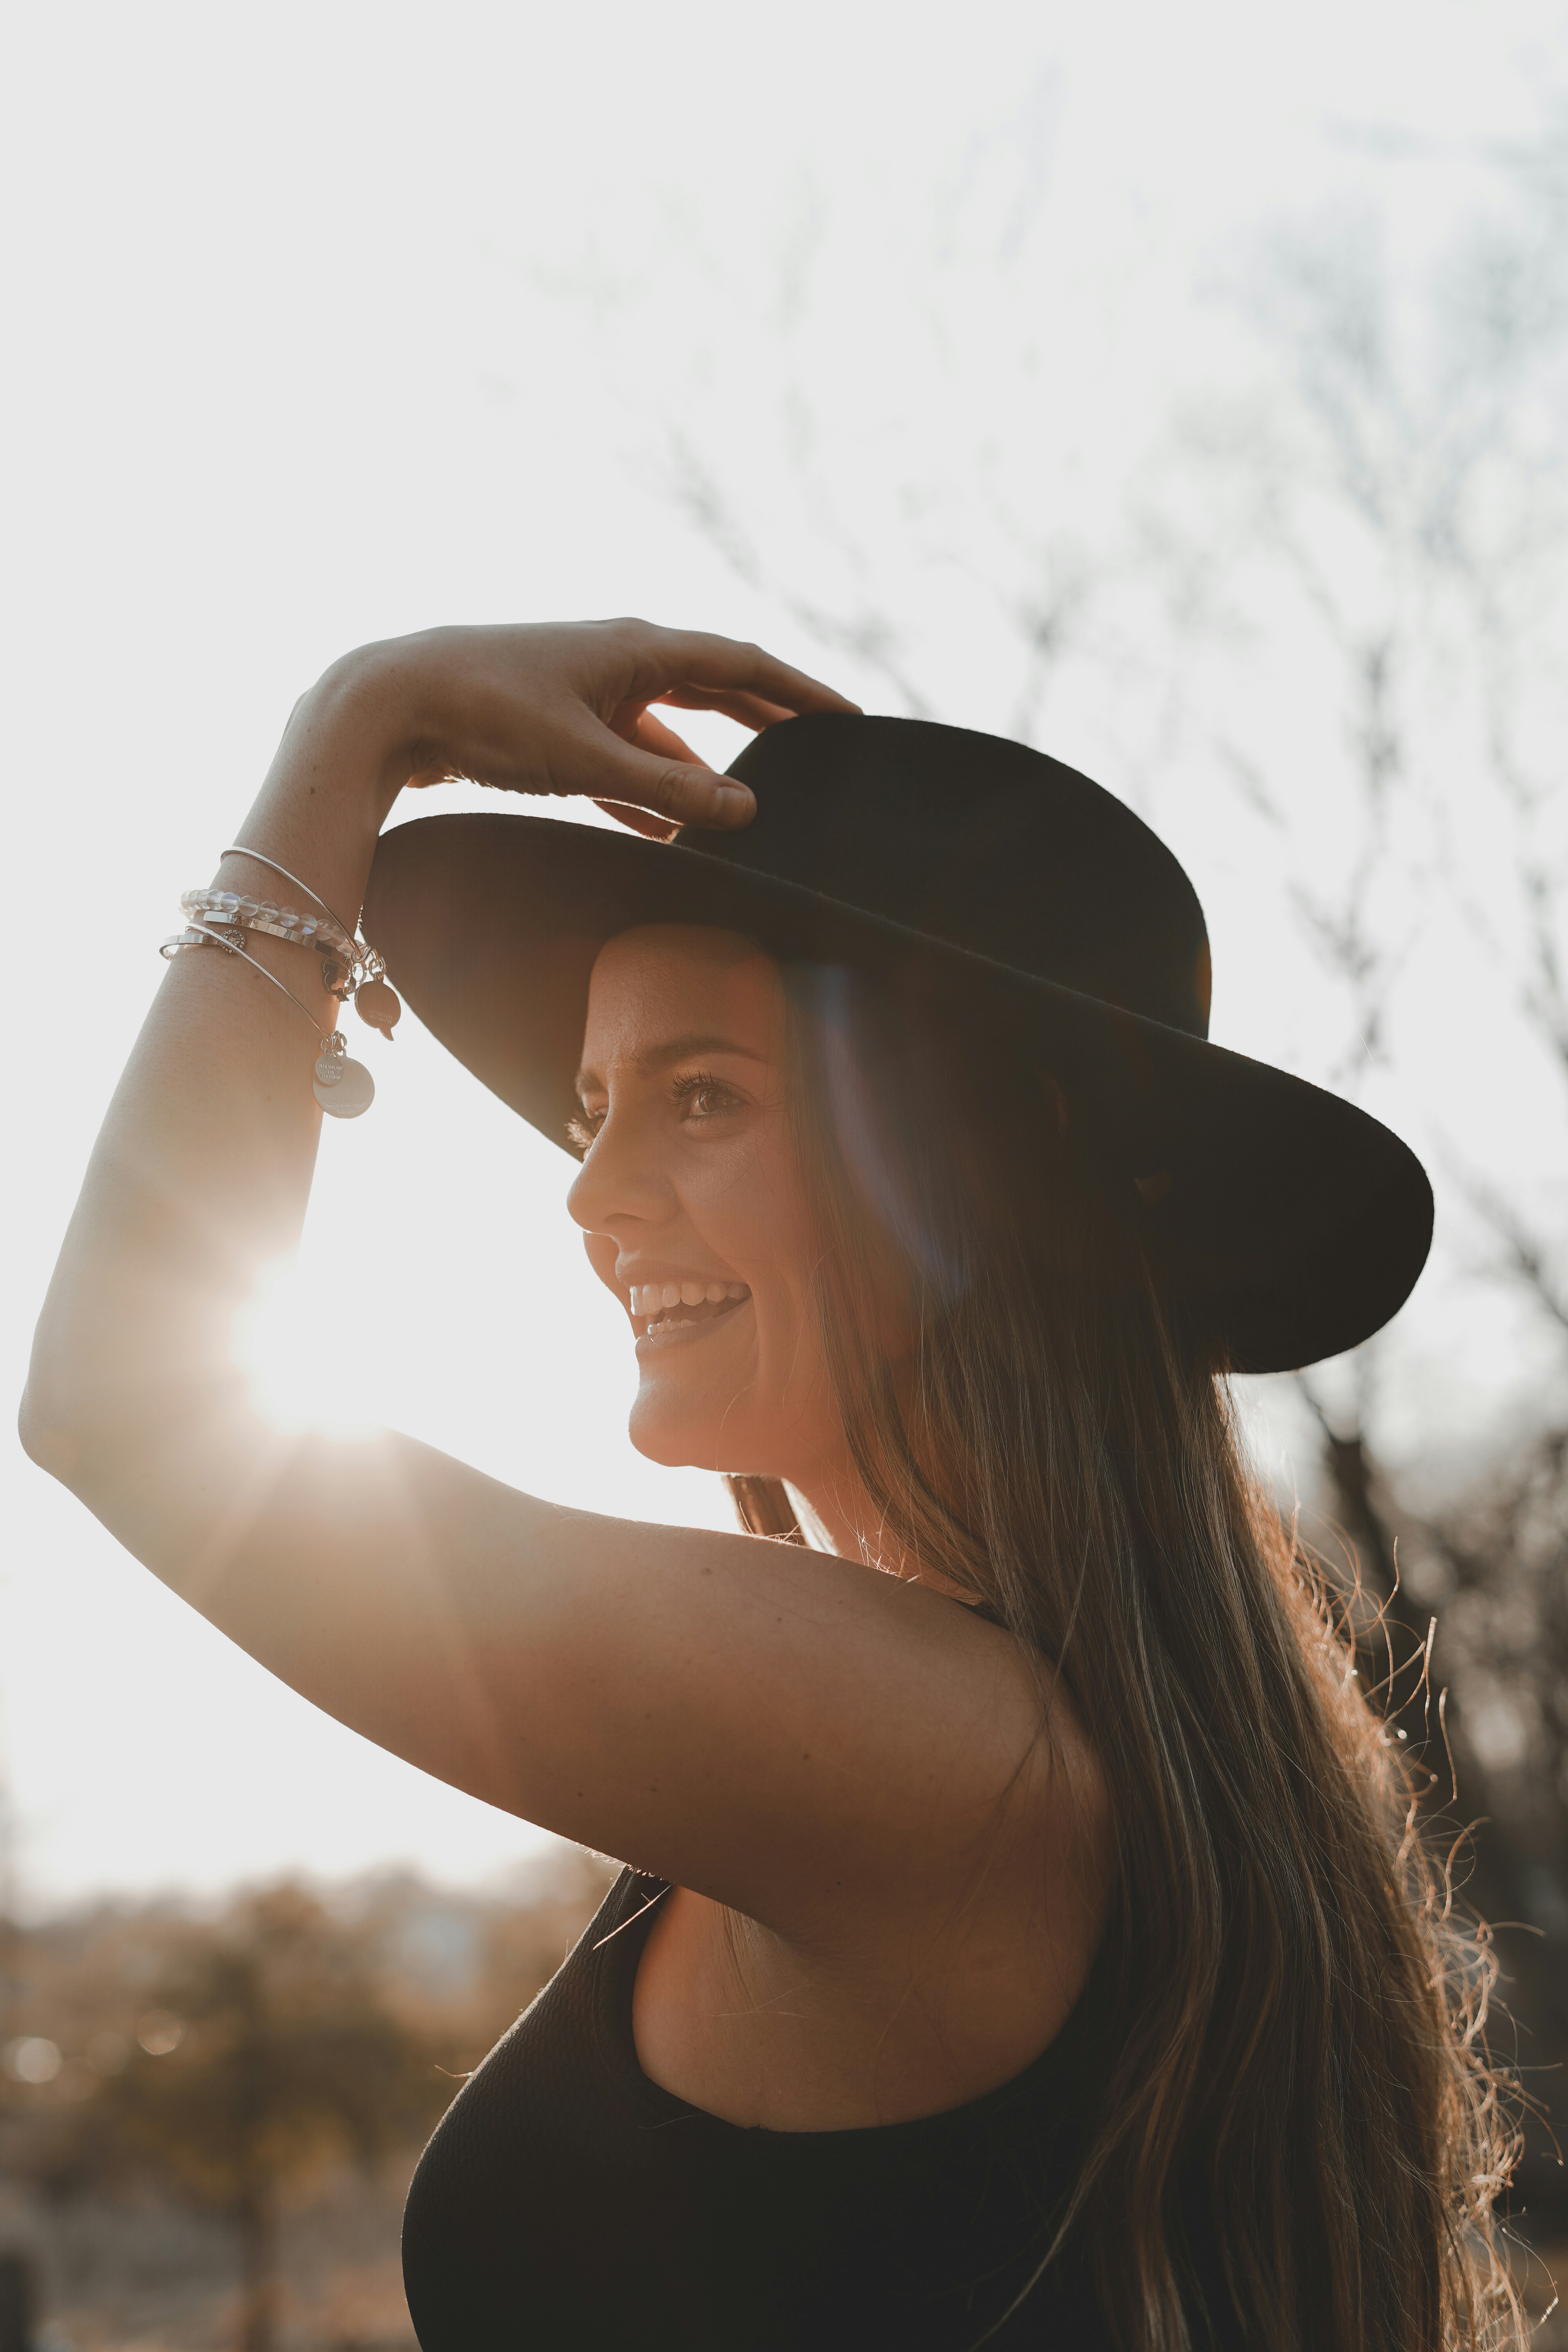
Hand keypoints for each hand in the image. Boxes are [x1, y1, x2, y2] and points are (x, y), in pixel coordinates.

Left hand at [346, 618, 859, 836]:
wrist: (389, 703)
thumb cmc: (486, 712)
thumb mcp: (588, 757)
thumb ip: (669, 791)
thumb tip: (745, 812)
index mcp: (637, 648)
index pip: (741, 665)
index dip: (797, 692)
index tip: (846, 717)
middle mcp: (616, 661)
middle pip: (711, 693)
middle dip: (762, 726)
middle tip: (813, 756)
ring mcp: (584, 692)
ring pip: (663, 734)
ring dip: (700, 772)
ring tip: (744, 812)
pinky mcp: (552, 727)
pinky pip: (619, 761)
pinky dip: (647, 793)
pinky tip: (667, 833)